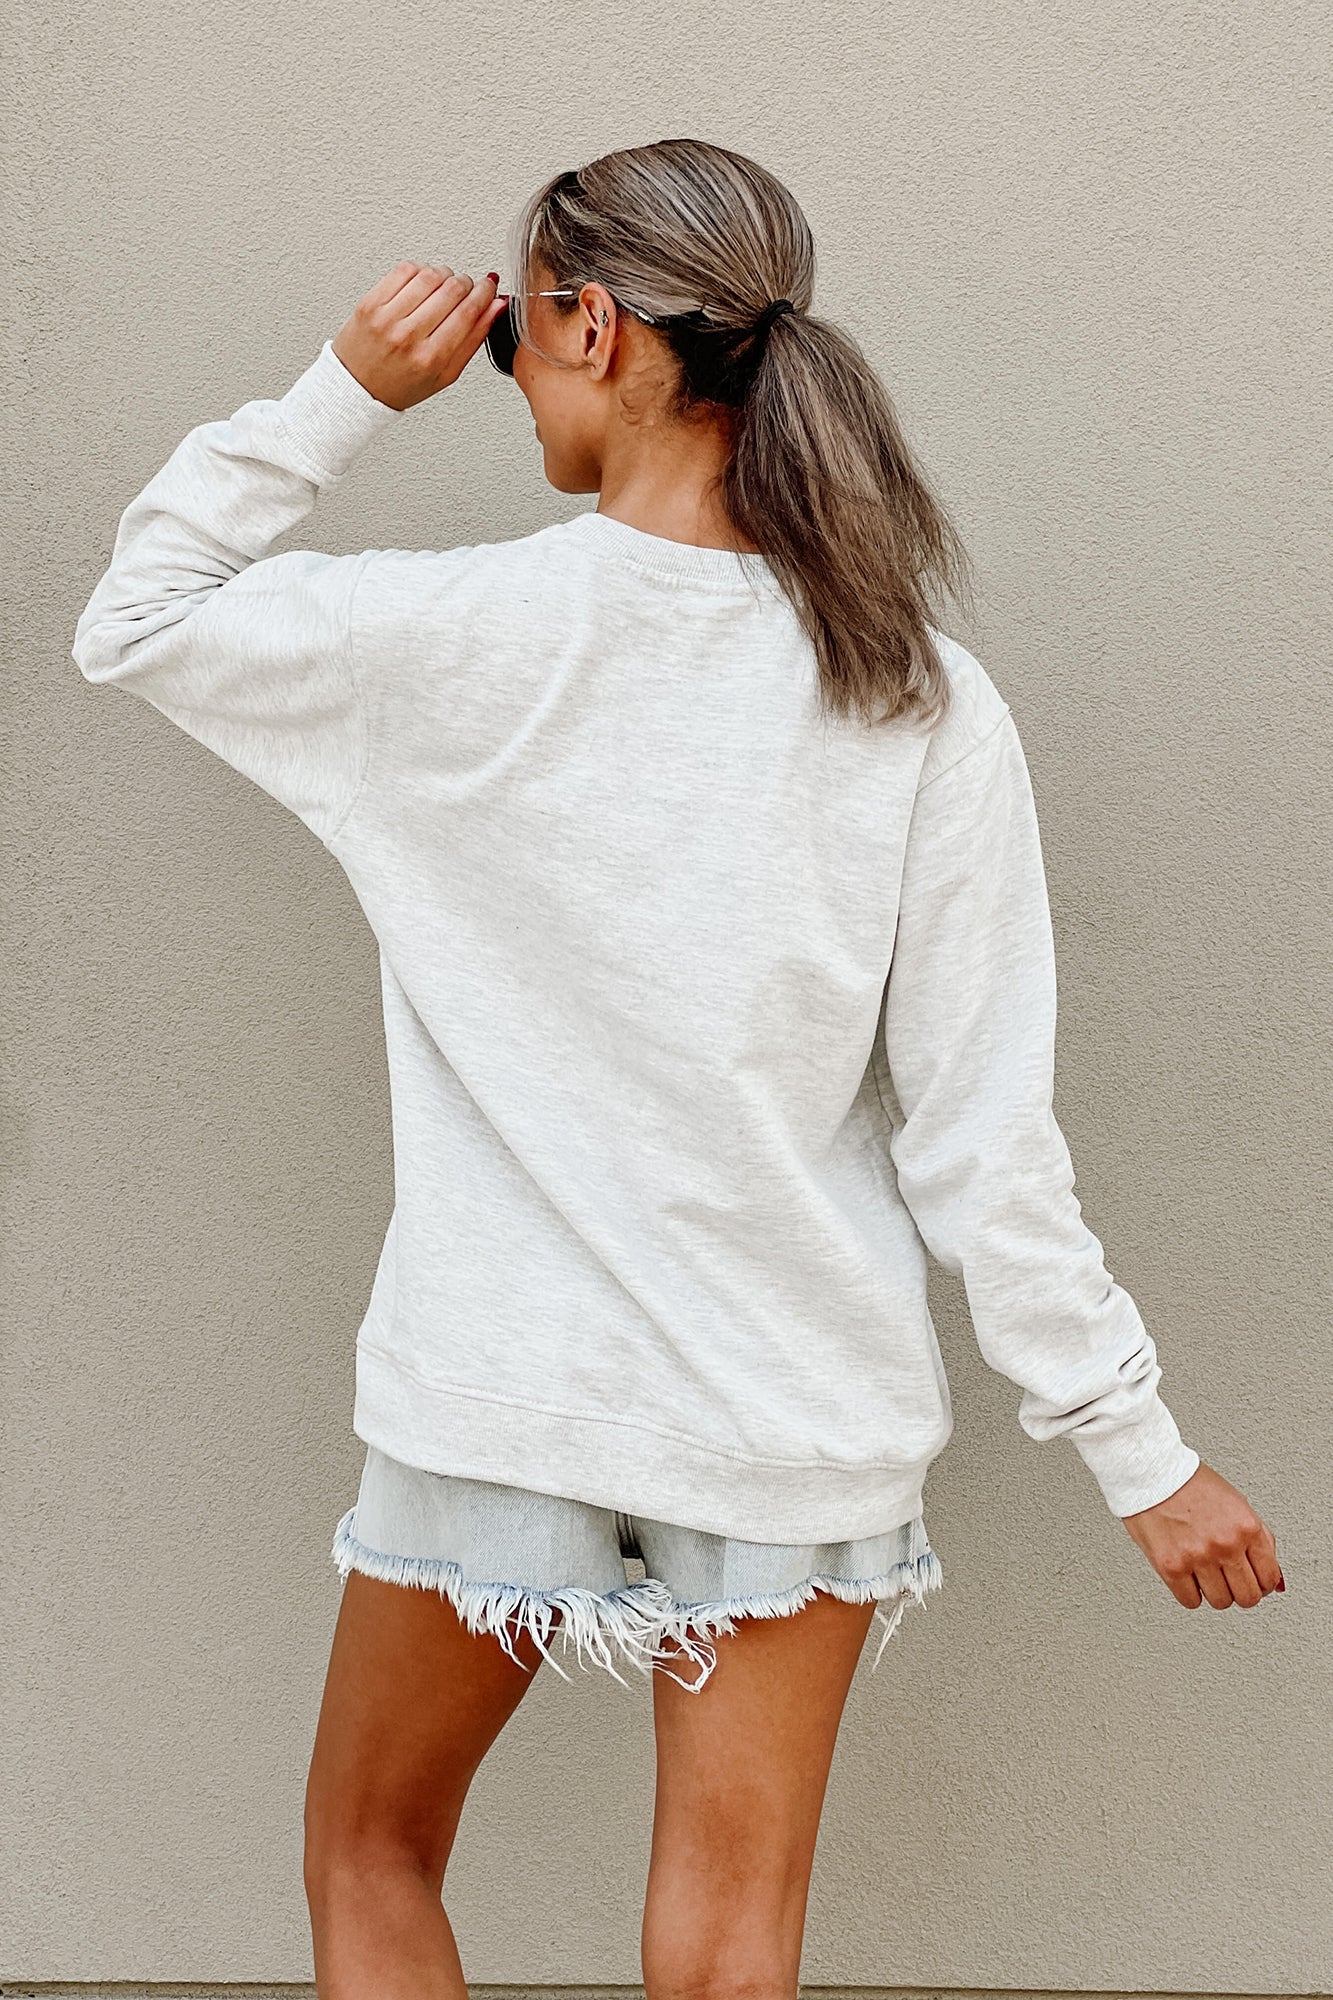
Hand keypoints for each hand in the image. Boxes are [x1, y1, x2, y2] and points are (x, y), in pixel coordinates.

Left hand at [331, 261, 509, 411]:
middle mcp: (409, 336)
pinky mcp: (371, 302)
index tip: (489, 286)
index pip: (468, 311)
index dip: (484, 292)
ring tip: (444, 286)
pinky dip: (420, 271)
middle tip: (466, 288)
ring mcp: (387, 317)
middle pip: (452, 289)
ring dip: (444, 274)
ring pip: (430, 275)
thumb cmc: (402, 384)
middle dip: (466, 283)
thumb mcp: (446, 374)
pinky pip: (404, 270)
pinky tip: (422, 284)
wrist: (358, 387)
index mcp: (431, 358)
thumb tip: (496, 307)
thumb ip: (474, 339)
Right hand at [1123, 1460, 1282, 1607]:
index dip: (1262, 1584)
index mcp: (1246, 1527)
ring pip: (1220, 1602)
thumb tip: (1273, 1576)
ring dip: (1214, 1592)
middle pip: (1247, 1597)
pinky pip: (1190, 1601)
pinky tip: (1187, 1576)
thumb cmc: (1191, 1483)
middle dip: (1241, 1592)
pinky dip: (1190, 1593)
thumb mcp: (1237, 1502)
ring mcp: (1198, 1557)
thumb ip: (1258, 1539)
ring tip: (1205, 1574)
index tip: (1253, 1582)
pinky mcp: (1171, 1567)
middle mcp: (1225, 1544)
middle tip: (1230, 1582)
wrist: (1152, 1472)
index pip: (1269, 1578)